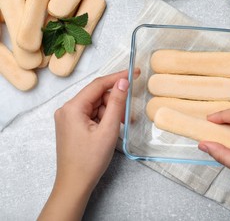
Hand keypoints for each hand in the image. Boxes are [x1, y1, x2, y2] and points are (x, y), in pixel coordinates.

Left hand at [39, 69, 139, 220]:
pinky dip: (104, 118)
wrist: (75, 184)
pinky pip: (91, 114)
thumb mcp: (108, 130)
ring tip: (123, 125)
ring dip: (111, 112)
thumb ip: (117, 103)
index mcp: (72, 108)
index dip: (118, 77)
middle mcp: (67, 109)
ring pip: (96, 105)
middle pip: (97, 95)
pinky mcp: (71, 126)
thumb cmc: (90, 160)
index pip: (98, 84)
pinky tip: (113, 128)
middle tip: (130, 115)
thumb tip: (123, 81)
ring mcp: (68, 118)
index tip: (134, 72)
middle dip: (115, 102)